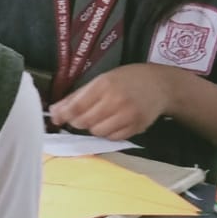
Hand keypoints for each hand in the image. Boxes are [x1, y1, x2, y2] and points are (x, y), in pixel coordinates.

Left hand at [48, 64, 174, 138]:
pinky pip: (112, 138)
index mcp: (105, 85)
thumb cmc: (128, 79)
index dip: (63, 115)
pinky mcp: (136, 127)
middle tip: (81, 116)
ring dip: (93, 127)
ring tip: (100, 118)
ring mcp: (128, 115)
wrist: (161, 85)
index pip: (76, 106)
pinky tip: (112, 122)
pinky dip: (108, 133)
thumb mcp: (102, 79)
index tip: (56, 118)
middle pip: (84, 122)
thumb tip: (55, 111)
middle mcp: (116, 100)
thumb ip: (78, 95)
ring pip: (97, 132)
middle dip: (78, 121)